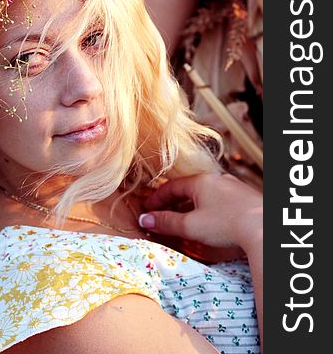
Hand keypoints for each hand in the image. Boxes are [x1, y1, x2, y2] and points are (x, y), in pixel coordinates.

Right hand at [139, 173, 261, 253]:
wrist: (264, 229)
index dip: (157, 198)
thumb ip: (167, 222)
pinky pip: (219, 200)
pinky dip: (208, 209)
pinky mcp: (245, 199)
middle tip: (162, 215)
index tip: (147, 209)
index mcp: (201, 181)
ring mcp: (233, 188)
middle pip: (189, 189)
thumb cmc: (226, 225)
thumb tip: (145, 219)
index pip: (172, 186)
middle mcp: (217, 180)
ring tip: (183, 221)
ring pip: (205, 194)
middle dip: (173, 203)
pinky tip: (209, 222)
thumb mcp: (191, 226)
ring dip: (191, 206)